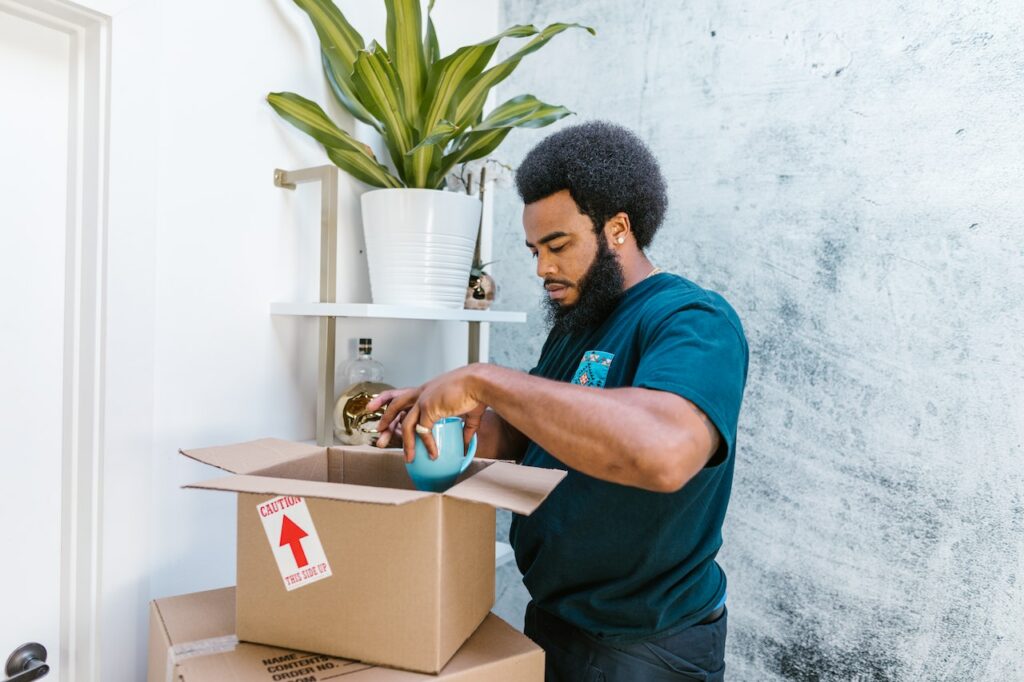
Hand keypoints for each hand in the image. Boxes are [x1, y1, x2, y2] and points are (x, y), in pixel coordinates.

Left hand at [366, 365, 486, 462]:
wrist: (479, 383)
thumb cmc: (476, 391)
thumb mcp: (469, 411)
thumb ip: (466, 427)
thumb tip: (467, 442)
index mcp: (429, 390)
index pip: (405, 397)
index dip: (395, 405)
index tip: (388, 414)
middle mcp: (422, 393)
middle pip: (395, 405)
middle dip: (385, 418)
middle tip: (379, 431)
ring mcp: (423, 400)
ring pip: (406, 424)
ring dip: (406, 443)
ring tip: (408, 458)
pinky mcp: (428, 408)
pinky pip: (422, 431)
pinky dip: (427, 444)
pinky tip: (433, 454)